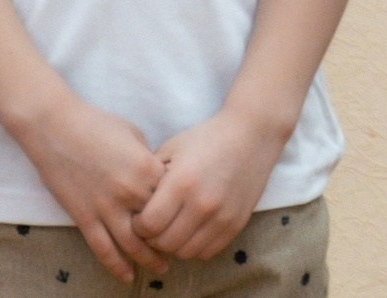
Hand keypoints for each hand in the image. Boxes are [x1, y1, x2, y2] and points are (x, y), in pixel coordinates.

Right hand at [16, 94, 169, 279]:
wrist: (55, 128)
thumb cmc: (98, 124)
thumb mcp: (136, 136)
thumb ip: (150, 160)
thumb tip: (160, 176)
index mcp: (148, 168)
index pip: (175, 196)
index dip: (185, 206)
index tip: (193, 215)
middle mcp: (130, 192)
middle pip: (159, 223)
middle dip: (173, 238)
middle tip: (186, 248)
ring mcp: (105, 207)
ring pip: (133, 244)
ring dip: (149, 259)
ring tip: (163, 268)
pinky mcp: (83, 217)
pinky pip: (102, 248)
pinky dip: (116, 265)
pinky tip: (128, 276)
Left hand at [135, 107, 288, 263]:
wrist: (252, 134)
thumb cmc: (207, 138)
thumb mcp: (172, 149)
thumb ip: (150, 179)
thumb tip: (134, 207)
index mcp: (182, 183)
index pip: (147, 226)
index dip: (138, 225)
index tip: (141, 215)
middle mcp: (202, 203)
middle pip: (164, 243)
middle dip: (153, 238)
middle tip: (156, 224)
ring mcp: (222, 216)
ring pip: (185, 252)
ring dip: (174, 244)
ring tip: (174, 227)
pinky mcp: (237, 223)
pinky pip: (207, 251)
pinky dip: (195, 246)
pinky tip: (193, 229)